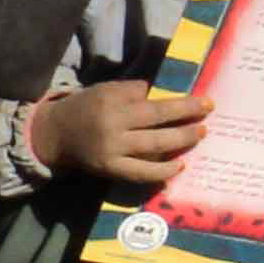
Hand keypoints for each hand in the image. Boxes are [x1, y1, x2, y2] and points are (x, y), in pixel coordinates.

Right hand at [26, 82, 208, 187]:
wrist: (55, 135)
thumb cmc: (84, 108)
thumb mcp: (103, 90)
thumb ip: (130, 92)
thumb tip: (163, 96)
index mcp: (110, 101)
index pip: (146, 96)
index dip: (174, 99)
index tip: (198, 99)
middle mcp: (112, 124)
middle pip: (156, 117)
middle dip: (185, 113)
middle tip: (208, 109)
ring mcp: (112, 149)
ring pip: (153, 145)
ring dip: (181, 140)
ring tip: (200, 134)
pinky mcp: (111, 169)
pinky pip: (141, 172)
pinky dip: (162, 170)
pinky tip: (179, 166)